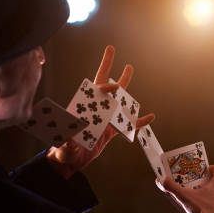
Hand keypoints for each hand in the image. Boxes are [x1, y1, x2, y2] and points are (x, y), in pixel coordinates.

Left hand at [47, 45, 154, 178]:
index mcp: (82, 110)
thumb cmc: (63, 153)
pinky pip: (127, 125)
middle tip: (111, 49)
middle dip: (106, 67)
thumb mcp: (64, 149)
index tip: (115, 87)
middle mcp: (93, 111)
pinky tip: (150, 117)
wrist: (70, 163)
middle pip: (103, 87)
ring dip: (124, 87)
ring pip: (117, 101)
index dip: (105, 88)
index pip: (95, 93)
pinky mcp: (110, 131)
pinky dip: (139, 122)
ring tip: (129, 68)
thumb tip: (70, 138)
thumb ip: (68, 144)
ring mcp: (103, 119)